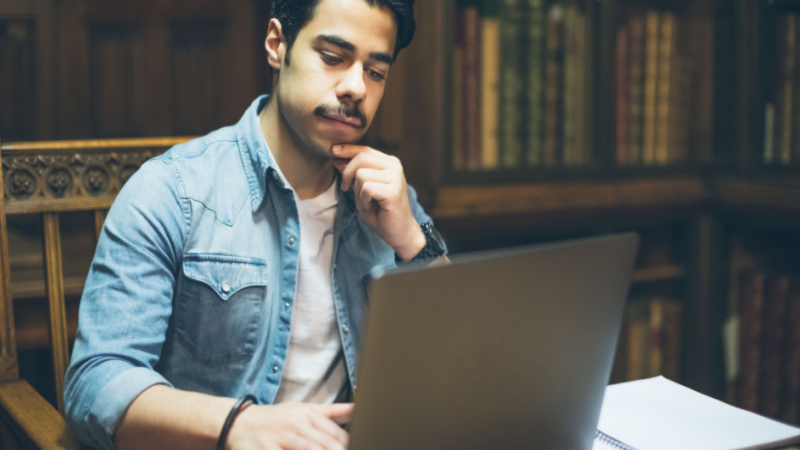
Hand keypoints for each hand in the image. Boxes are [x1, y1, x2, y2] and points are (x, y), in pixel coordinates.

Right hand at [225, 402, 351, 449]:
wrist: (239, 422)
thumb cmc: (276, 419)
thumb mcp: (304, 409)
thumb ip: (332, 413)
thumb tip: (358, 409)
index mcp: (307, 415)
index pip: (336, 436)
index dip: (348, 446)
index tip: (360, 446)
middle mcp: (295, 425)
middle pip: (325, 446)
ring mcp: (279, 439)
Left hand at [333, 145, 424, 260]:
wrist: (400, 232)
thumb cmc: (381, 212)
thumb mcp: (362, 189)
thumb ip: (353, 173)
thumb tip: (337, 158)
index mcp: (389, 163)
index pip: (365, 150)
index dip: (347, 150)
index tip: (333, 151)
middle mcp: (394, 166)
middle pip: (361, 158)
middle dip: (347, 174)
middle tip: (346, 189)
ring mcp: (396, 177)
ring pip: (361, 174)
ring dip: (357, 192)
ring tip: (365, 203)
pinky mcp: (394, 191)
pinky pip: (366, 188)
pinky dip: (363, 200)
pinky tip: (370, 207)